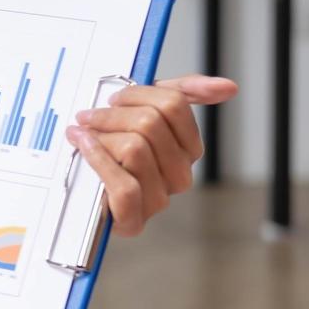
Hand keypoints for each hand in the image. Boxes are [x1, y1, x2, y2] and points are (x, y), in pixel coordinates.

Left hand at [65, 74, 237, 236]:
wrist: (80, 186)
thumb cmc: (112, 145)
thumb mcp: (144, 110)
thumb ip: (184, 93)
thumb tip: (229, 87)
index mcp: (187, 148)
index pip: (174, 105)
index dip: (138, 95)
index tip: (114, 98)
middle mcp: (179, 175)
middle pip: (150, 124)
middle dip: (112, 115)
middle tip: (89, 117)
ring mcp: (158, 200)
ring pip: (134, 150)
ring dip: (100, 138)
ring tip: (84, 136)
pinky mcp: (133, 221)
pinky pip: (124, 186)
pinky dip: (98, 160)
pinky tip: (83, 147)